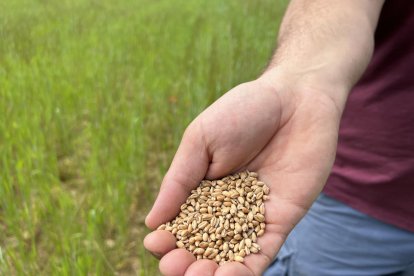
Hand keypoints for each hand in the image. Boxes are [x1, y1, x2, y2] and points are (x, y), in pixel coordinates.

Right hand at [144, 76, 341, 274]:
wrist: (295, 98)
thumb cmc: (243, 111)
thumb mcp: (200, 140)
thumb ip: (178, 180)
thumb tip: (152, 221)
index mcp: (201, 188)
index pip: (179, 223)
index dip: (166, 238)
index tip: (157, 243)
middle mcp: (225, 207)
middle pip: (202, 245)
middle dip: (186, 261)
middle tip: (177, 267)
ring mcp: (253, 215)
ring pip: (230, 255)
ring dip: (213, 273)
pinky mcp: (281, 219)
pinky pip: (263, 252)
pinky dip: (246, 269)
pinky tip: (230, 275)